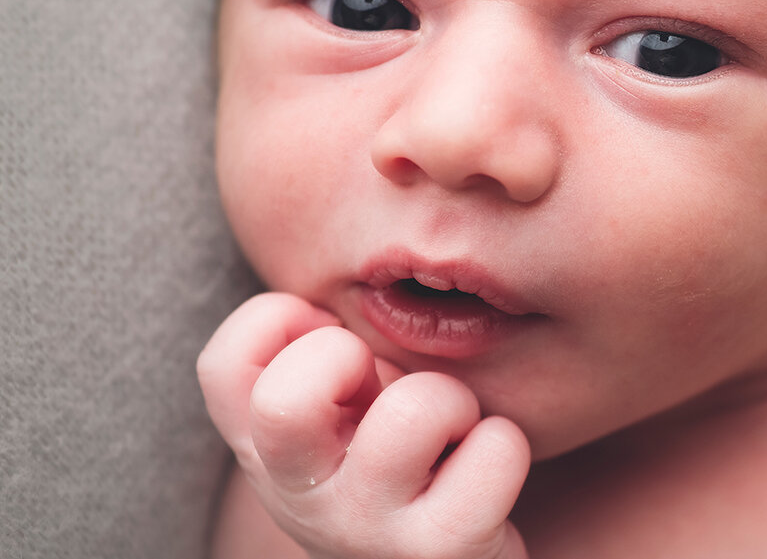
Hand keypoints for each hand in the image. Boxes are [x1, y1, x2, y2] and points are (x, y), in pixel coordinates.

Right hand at [198, 293, 530, 558]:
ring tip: (450, 429)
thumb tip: (352, 274)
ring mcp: (365, 530)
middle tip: (381, 387)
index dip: (282, 320)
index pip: (225, 362)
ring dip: (452, 400)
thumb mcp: (342, 407)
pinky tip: (483, 472)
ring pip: (414, 410)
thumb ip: (326, 346)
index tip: (333, 341)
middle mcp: (298, 494)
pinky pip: (494, 449)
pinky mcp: (440, 552)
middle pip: (285, 402)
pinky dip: (504, 445)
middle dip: (351, 359)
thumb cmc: (401, 460)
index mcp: (263, 447)